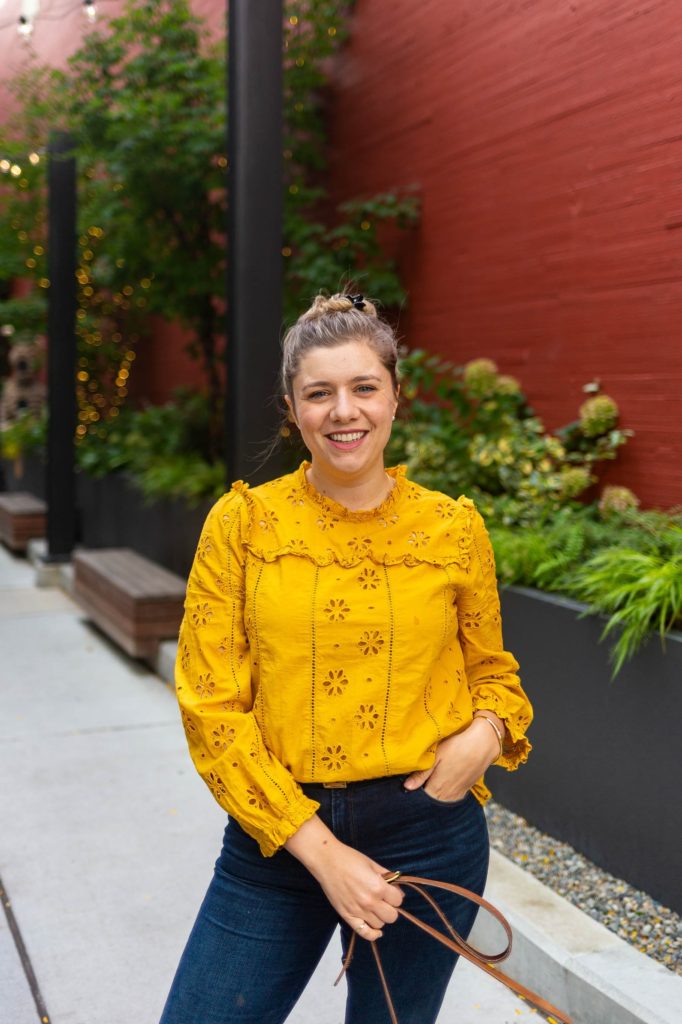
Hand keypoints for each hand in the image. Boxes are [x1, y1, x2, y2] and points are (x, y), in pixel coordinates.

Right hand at [285, 816, 402, 939]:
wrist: (326, 861)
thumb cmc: (349, 858)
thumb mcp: (372, 863)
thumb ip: (387, 877)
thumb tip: (397, 888)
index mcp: (378, 887)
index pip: (398, 901)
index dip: (396, 895)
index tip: (391, 891)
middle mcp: (370, 902)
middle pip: (392, 916)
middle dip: (391, 908)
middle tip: (385, 900)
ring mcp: (358, 911)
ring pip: (380, 925)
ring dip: (380, 916)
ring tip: (375, 907)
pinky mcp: (347, 916)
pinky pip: (364, 933)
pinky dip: (372, 934)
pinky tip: (376, 930)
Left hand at [403, 718, 499, 801]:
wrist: (483, 743)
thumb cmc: (457, 746)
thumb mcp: (436, 756)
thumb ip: (421, 774)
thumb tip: (406, 787)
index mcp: (437, 788)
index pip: (420, 797)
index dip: (415, 789)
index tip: (413, 780)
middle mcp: (448, 796)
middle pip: (431, 799)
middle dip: (425, 790)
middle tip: (422, 776)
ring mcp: (458, 794)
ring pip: (442, 798)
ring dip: (436, 791)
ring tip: (435, 776)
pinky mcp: (467, 789)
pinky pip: (452, 796)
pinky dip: (447, 790)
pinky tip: (446, 777)